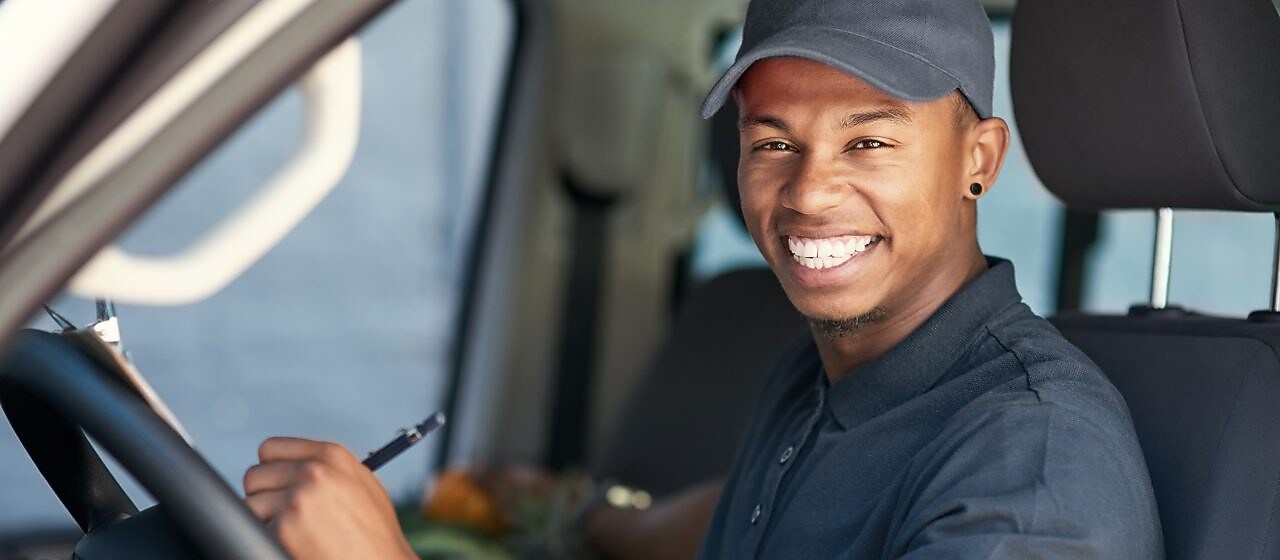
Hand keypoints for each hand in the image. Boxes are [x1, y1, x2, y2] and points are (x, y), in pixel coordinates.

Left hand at [244, 437, 416, 559]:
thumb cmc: (375, 534)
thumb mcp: (362, 486)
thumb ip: (328, 469)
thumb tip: (294, 465)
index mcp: (332, 456)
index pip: (271, 449)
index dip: (270, 470)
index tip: (275, 484)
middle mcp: (313, 472)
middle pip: (255, 476)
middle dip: (264, 497)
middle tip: (283, 515)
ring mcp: (297, 499)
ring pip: (250, 504)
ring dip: (264, 521)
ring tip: (292, 533)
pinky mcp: (284, 528)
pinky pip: (254, 530)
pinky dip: (268, 539)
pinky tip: (293, 544)